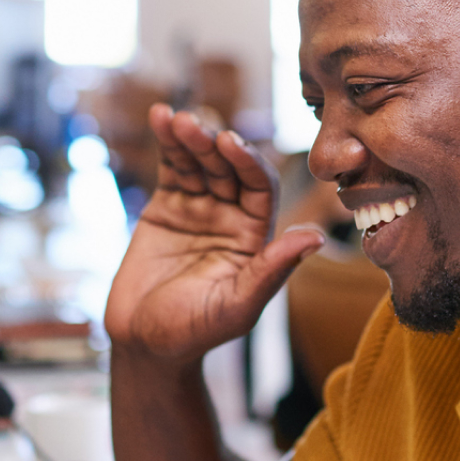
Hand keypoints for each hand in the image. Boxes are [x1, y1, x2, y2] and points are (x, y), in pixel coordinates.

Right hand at [104, 106, 325, 363]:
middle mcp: (232, 216)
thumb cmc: (194, 333)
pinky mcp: (167, 206)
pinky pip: (171, 167)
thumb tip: (315, 237)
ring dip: (189, 137)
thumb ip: (272, 271)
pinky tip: (160, 116)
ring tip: (175, 119)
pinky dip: (167, 142)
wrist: (144, 344)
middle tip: (195, 125)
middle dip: (212, 145)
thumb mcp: (237, 306)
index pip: (259, 187)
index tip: (230, 144)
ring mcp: (199, 208)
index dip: (247, 162)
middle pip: (228, 168)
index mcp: (255, 237)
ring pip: (199, 162)